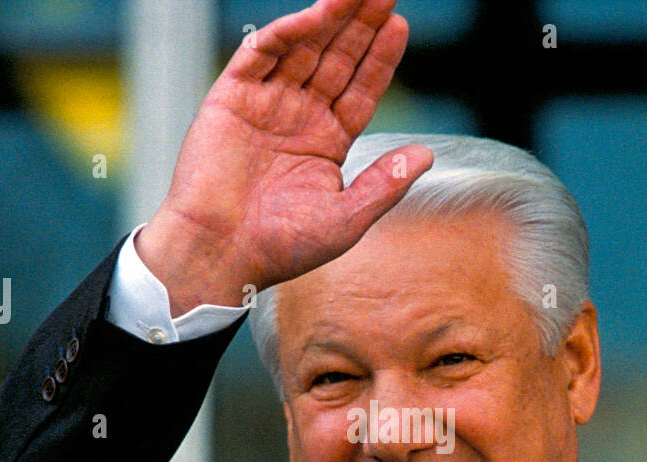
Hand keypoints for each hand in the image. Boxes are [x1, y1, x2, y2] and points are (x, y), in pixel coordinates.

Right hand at [135, 0, 433, 313]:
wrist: (220, 253)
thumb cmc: (280, 247)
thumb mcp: (347, 219)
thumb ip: (385, 184)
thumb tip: (426, 155)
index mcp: (326, 143)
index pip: (360, 89)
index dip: (380, 58)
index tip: (399, 26)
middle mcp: (298, 117)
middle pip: (337, 59)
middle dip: (361, 25)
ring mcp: (265, 105)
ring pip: (303, 49)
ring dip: (329, 18)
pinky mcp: (231, 99)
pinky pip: (261, 55)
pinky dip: (285, 33)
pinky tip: (312, 16)